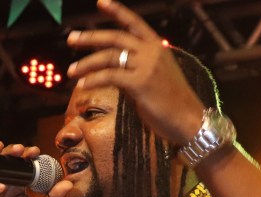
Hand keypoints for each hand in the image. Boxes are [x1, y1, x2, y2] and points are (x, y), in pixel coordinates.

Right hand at [0, 141, 70, 196]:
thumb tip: (69, 183)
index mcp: (19, 188)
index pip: (22, 166)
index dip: (27, 157)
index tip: (36, 151)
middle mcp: (4, 187)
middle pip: (5, 163)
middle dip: (12, 152)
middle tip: (22, 149)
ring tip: (6, 152)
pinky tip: (1, 187)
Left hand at [67, 0, 205, 145]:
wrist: (189, 119)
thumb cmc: (172, 102)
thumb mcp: (156, 76)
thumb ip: (137, 67)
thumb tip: (113, 69)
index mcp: (157, 46)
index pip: (134, 22)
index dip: (116, 11)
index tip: (100, 2)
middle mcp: (152, 51)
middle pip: (115, 37)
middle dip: (90, 37)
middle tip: (71, 39)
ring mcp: (147, 66)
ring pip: (109, 57)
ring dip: (86, 64)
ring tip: (71, 71)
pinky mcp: (141, 83)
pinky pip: (110, 76)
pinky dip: (94, 79)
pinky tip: (83, 84)